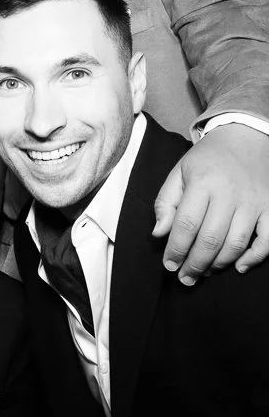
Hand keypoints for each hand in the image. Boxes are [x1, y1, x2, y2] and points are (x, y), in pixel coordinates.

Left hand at [152, 123, 268, 284]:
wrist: (244, 138)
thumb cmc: (206, 159)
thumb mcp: (179, 173)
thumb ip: (166, 202)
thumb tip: (159, 233)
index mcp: (202, 182)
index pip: (186, 224)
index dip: (176, 249)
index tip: (169, 265)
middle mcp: (230, 193)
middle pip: (210, 239)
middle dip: (195, 263)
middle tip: (184, 278)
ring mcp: (254, 202)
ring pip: (236, 244)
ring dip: (218, 264)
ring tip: (204, 272)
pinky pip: (268, 241)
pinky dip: (254, 258)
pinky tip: (238, 267)